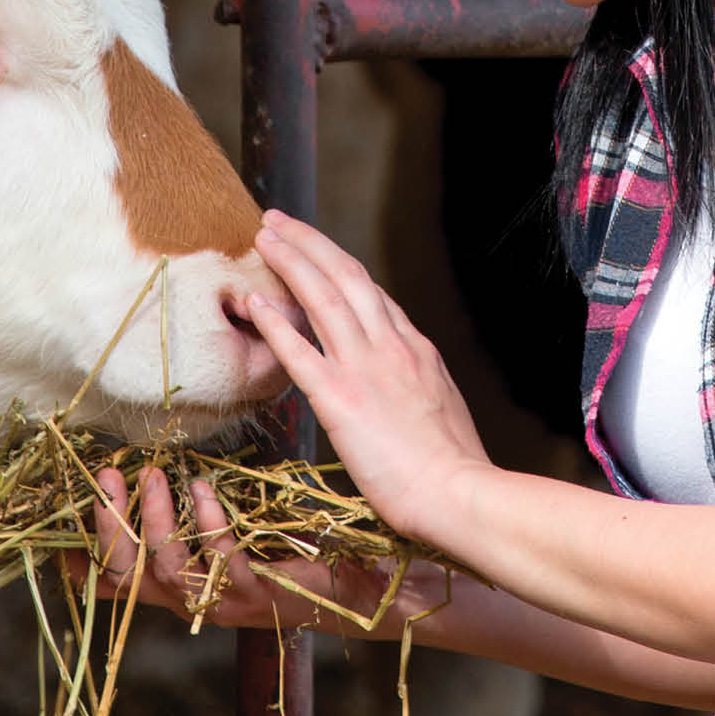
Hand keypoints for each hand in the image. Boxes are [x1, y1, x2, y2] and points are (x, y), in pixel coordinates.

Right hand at [77, 461, 410, 634]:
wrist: (370, 588)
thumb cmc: (300, 551)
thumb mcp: (236, 531)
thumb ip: (192, 514)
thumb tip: (148, 479)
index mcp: (186, 587)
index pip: (118, 582)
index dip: (85, 558)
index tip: (57, 526)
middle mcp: (198, 602)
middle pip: (131, 578)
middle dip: (110, 528)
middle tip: (105, 477)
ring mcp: (228, 604)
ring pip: (169, 573)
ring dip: (154, 522)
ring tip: (152, 476)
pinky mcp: (264, 596)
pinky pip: (223, 565)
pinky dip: (208, 525)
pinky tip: (203, 491)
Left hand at [239, 209, 493, 546]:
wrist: (461, 494)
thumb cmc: (456, 470)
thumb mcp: (444, 411)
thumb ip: (420, 389)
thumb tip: (407, 389)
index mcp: (416, 349)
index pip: (372, 294)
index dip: (338, 267)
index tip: (317, 254)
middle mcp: (390, 346)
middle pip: (345, 275)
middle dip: (309, 243)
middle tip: (279, 221)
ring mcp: (364, 368)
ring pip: (322, 296)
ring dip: (290, 261)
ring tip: (263, 237)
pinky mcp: (339, 398)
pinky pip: (298, 351)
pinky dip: (274, 322)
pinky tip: (253, 303)